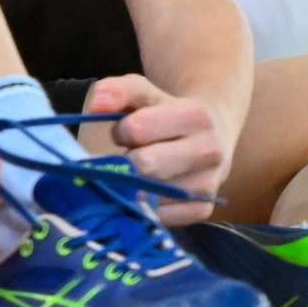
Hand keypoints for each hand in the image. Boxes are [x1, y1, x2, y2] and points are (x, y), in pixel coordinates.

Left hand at [75, 74, 227, 223]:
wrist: (210, 136)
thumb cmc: (166, 112)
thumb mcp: (144, 93)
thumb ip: (118, 91)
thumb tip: (96, 105)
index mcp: (196, 116)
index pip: (137, 129)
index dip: (121, 131)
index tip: (126, 131)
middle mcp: (209, 152)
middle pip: (145, 165)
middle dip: (126, 161)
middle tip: (128, 156)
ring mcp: (208, 184)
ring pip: (149, 194)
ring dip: (133, 185)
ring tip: (139, 171)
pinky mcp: (202, 210)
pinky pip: (158, 215)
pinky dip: (144, 206)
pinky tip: (147, 191)